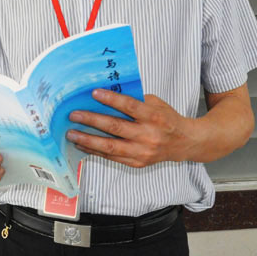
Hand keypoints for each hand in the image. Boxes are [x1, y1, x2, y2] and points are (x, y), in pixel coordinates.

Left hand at [66, 90, 197, 167]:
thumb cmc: (166, 118)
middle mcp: (148, 135)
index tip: (93, 93)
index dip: (111, 99)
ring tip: (72, 133)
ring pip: (110, 147)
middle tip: (74, 115)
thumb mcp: (155, 103)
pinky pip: (112, 157)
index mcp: (153, 116)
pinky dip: (95, 151)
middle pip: (115, 127)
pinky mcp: (137, 163)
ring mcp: (142, 152)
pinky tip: (82, 144)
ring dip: (88, 140)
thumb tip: (107, 92)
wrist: (184, 142)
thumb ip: (135, 99)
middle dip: (91, 120)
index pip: (129, 106)